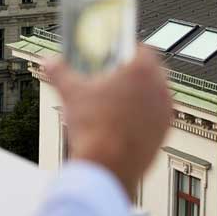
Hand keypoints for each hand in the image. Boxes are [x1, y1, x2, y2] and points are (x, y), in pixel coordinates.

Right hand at [47, 49, 172, 192]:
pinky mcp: (166, 128)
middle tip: (115, 78)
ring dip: (142, 92)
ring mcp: (165, 108)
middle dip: (134, 71)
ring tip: (119, 100)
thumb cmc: (94, 130)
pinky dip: (146, 113)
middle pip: (150, 69)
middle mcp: (160, 86)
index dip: (125, 50)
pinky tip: (127, 120)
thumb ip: (60, 72)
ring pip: (156, 91)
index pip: (140, 48)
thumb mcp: (71, 94)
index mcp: (141, 69)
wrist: (107, 167)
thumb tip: (49, 62)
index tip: (114, 56)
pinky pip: (158, 113)